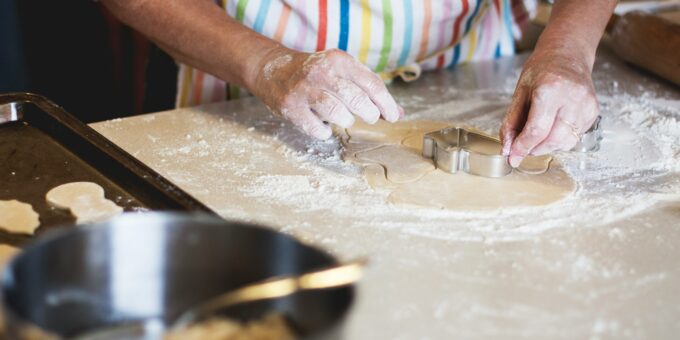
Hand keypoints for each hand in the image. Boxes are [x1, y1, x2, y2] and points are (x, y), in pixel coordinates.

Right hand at [251, 47, 402, 138]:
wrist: (273, 70)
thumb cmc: (316, 74)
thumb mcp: (343, 72)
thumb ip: (369, 90)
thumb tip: (397, 114)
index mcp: (339, 60)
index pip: (371, 84)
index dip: (386, 104)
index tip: (392, 116)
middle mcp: (322, 72)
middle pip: (357, 100)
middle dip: (369, 114)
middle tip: (370, 117)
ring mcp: (304, 90)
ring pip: (337, 114)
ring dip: (347, 121)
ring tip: (345, 118)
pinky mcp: (290, 107)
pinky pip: (316, 129)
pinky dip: (324, 132)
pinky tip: (323, 126)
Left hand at [500, 51, 599, 166]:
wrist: (568, 55)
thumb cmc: (541, 71)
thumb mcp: (520, 93)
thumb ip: (511, 123)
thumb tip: (507, 149)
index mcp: (550, 90)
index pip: (536, 130)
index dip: (522, 148)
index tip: (512, 158)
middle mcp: (572, 98)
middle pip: (552, 140)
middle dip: (534, 149)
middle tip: (523, 146)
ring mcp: (586, 106)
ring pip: (565, 142)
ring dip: (546, 146)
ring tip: (538, 134)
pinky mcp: (593, 112)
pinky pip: (574, 137)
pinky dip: (559, 139)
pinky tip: (553, 126)